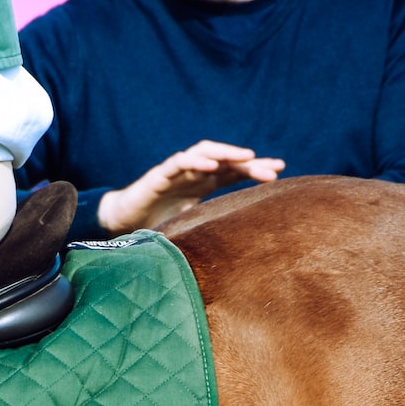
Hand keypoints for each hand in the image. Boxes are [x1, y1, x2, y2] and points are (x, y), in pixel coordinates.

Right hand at [97, 140, 283, 233]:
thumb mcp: (193, 227)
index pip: (235, 172)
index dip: (256, 170)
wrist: (124, 222)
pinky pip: (180, 162)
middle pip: (227, 161)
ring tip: (247, 156)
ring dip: (227, 153)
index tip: (280, 171)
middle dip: (251, 163)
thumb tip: (243, 252)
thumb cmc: (158, 223)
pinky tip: (212, 165)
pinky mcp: (160, 175)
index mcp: (205, 183)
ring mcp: (178, 172)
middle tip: (274, 168)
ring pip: (206, 152)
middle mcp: (195, 173)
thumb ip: (212, 230)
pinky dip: (196, 161)